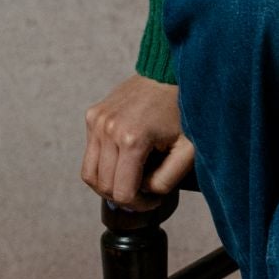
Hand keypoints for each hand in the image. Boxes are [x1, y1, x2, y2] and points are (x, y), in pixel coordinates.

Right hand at [83, 73, 195, 210]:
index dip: (139, 205)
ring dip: (108, 184)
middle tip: (144, 193)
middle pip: (103, 186)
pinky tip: (125, 159)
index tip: (154, 199)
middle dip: (124, 197)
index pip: (122, 193)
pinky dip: (103, 164)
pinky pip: (90, 153)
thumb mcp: (188, 151)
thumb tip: (143, 191)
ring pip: (90, 173)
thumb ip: (166, 180)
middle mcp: (108, 129)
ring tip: (131, 179)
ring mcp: (97, 121)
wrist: (169, 73)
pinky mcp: (93, 115)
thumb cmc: (183, 111)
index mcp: (133, 139)